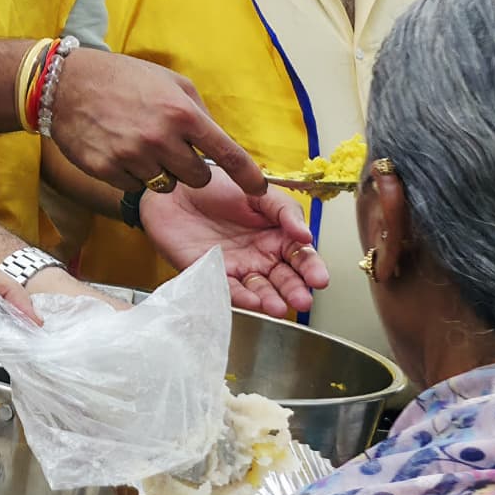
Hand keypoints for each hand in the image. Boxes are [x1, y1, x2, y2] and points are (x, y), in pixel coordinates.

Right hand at [47, 50, 270, 202]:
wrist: (65, 84)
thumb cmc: (122, 78)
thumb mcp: (169, 81)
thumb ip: (197, 112)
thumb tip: (218, 143)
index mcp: (181, 113)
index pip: (227, 153)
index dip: (248, 176)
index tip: (260, 189)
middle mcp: (160, 138)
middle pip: (198, 178)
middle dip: (191, 168)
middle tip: (172, 149)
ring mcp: (132, 156)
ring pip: (166, 185)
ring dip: (160, 172)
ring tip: (140, 145)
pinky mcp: (107, 170)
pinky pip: (134, 186)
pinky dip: (132, 174)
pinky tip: (119, 150)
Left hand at [143, 175, 328, 316]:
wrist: (175, 188)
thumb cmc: (217, 187)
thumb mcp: (258, 192)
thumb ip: (284, 211)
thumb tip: (306, 235)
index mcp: (277, 236)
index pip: (301, 256)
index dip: (311, 268)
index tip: (319, 279)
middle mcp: (261, 256)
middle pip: (284, 278)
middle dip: (295, 290)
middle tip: (302, 300)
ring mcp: (238, 267)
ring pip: (260, 289)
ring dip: (270, 300)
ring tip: (279, 307)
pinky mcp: (213, 274)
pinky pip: (230, 289)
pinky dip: (242, 297)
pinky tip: (253, 302)